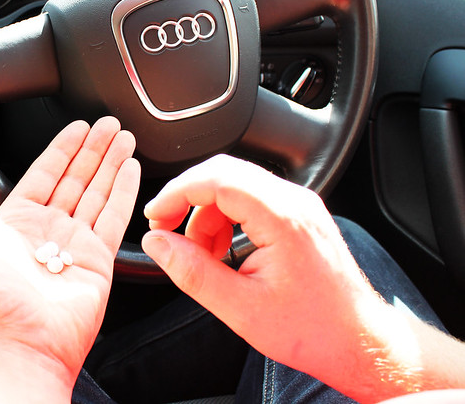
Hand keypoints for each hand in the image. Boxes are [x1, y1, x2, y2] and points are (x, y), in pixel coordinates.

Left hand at [0, 117, 139, 401]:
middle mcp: (47, 231)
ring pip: (97, 192)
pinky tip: (132, 169)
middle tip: (108, 124)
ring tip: (124, 137)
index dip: (62, 149)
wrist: (18, 344)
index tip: (78, 127)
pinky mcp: (99, 260)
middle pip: (75, 178)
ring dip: (112, 163)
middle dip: (93, 149)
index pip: (43, 173)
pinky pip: (114, 218)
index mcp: (15, 223)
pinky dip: (124, 192)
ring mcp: (75, 245)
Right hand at [140, 155, 403, 401]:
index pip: (217, 180)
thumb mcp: (241, 309)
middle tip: (166, 230)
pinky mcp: (299, 216)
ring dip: (206, 214)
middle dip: (187, 199)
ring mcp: (299, 206)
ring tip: (199, 255)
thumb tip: (157, 245)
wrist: (359, 343)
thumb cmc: (313, 330)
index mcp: (282, 219)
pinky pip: (251, 200)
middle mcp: (294, 202)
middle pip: (224, 173)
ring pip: (235, 185)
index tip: (155, 216)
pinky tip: (221, 253)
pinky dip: (226, 220)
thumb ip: (193, 273)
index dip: (177, 193)